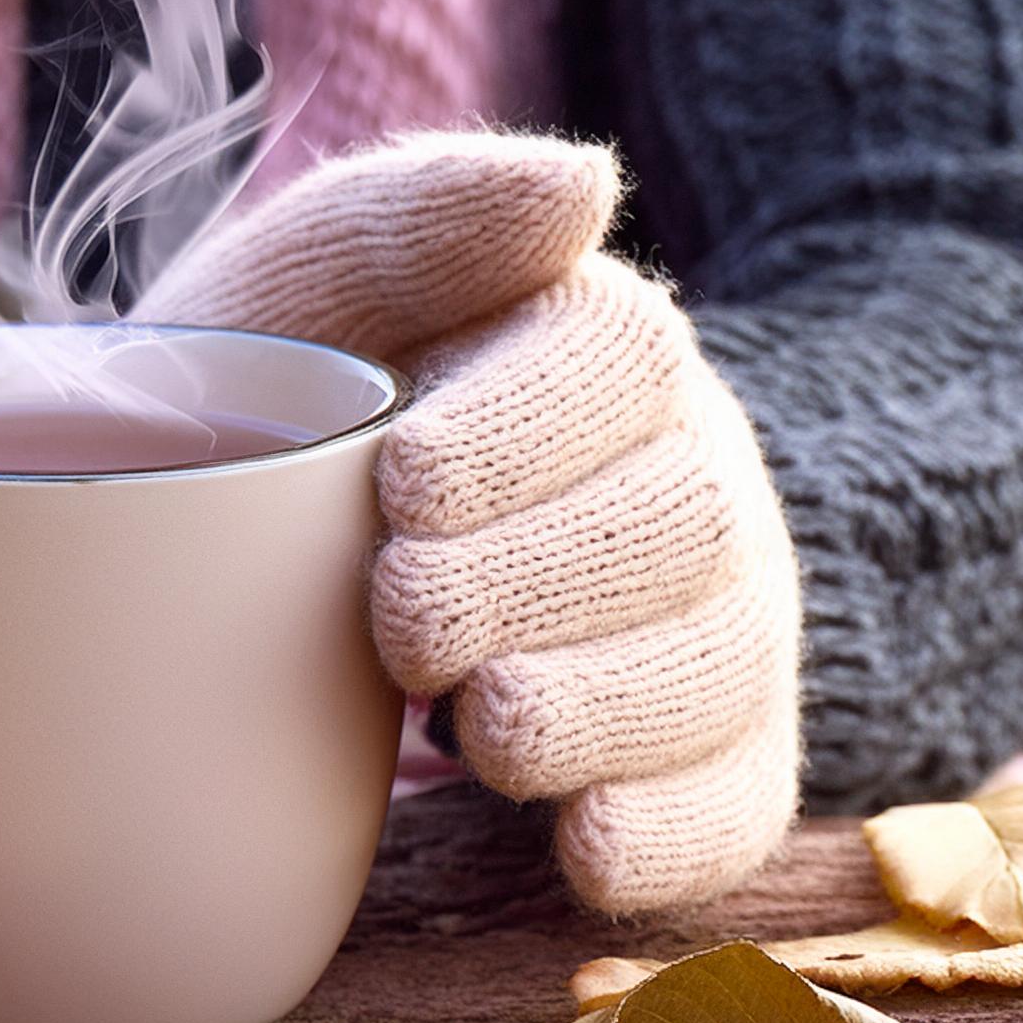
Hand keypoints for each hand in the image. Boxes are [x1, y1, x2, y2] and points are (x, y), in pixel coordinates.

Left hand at [138, 133, 800, 911]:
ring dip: (599, 708)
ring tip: (481, 730)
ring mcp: (708, 620)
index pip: (617, 356)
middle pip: (675, 522)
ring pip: (715, 668)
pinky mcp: (705, 752)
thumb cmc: (291, 411)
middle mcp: (679, 476)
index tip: (403, 483)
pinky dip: (666, 831)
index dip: (523, 429)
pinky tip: (581, 841)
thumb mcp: (304, 294)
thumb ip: (409, 221)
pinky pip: (734, 802)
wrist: (289, 554)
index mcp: (583, 345)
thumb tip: (578, 181)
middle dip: (536, 580)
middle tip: (405, 619)